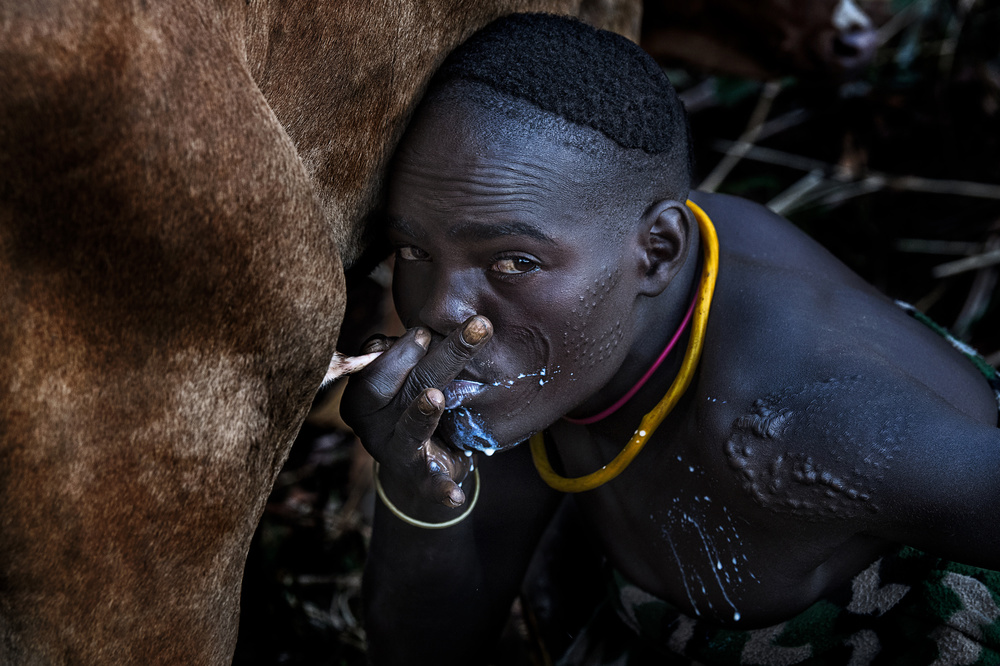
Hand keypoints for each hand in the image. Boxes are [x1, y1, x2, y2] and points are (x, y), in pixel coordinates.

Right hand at [341, 315, 492, 509]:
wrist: (418, 464)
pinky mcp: (421, 480)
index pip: (373, 372)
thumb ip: (403, 355)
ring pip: (408, 430)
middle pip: (398, 391)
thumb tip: (417, 333)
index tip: (425, 331)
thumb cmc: (411, 405)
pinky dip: (442, 490)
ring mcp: (395, 454)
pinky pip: (430, 485)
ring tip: (436, 397)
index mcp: (363, 400)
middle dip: (433, 360)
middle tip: (469, 332)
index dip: (396, 352)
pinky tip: (454, 497)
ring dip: (421, 414)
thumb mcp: (404, 378)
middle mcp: (373, 427)